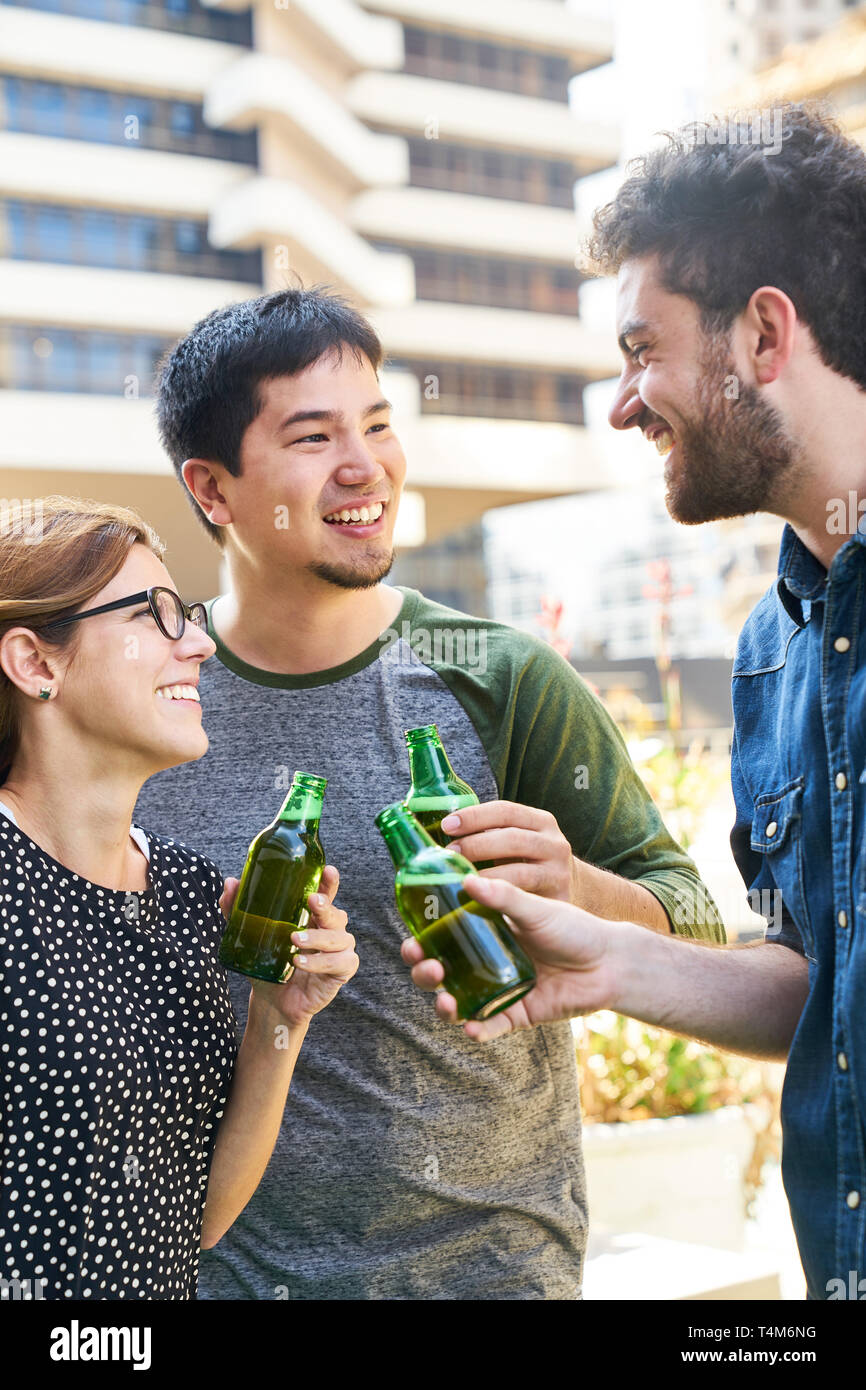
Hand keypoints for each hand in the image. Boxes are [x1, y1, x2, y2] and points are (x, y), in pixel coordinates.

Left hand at [220, 866, 357, 1026]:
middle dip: (326, 906)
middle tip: (311, 901)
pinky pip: (339, 962)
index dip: (330, 882)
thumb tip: (230, 883)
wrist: (272, 1001)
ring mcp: (339, 949)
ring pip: (339, 937)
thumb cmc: (268, 962)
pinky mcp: (342, 970)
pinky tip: (299, 962)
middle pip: (336, 913)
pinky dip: (319, 962)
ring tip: (294, 940)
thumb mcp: (250, 935)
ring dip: (318, 937)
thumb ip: (238, 910)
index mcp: (313, 916)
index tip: (327, 870)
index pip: (326, 893)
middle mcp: (331, 929)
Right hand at [400, 873, 620, 1040]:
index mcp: (483, 933)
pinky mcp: (516, 1014)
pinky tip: (472, 1029)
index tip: (411, 940)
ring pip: (458, 1003)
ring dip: (443, 1005)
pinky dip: (478, 1031)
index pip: (440, 938)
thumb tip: (466, 880)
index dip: (420, 942)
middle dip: (424, 972)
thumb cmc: (573, 928)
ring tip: (444, 1000)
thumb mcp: (536, 908)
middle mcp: (484, 963)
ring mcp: (497, 990)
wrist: (609, 960)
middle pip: (440, 972)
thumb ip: (504, 897)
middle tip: (426, 965)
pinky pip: (489, 1026)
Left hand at [441, 801, 580, 903]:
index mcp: (541, 821)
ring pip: (519, 871)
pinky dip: (499, 896)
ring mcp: (558, 872)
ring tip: (461, 878)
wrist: (568, 892)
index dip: (475, 816)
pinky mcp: (558, 900)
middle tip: (448, 853)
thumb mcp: (517, 841)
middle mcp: (554, 843)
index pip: (505, 811)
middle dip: (476, 844)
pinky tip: (480, 897)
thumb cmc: (528, 863)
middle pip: (512, 838)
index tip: (447, 826)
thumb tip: (444, 829)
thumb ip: (491, 832)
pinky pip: (525, 899)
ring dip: (486, 875)